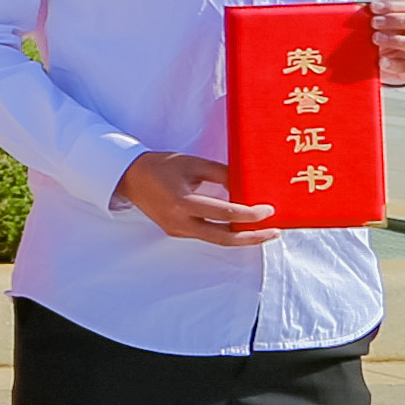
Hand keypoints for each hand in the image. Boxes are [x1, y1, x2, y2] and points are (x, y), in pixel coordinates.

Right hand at [116, 152, 275, 247]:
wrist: (129, 177)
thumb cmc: (162, 166)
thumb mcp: (194, 165)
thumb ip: (223, 175)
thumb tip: (249, 186)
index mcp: (182, 202)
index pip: (225, 213)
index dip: (251, 214)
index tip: (269, 210)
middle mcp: (179, 222)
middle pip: (224, 238)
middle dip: (252, 237)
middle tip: (275, 232)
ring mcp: (177, 230)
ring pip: (217, 240)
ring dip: (241, 237)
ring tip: (263, 231)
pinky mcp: (177, 231)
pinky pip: (207, 235)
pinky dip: (226, 232)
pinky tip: (240, 226)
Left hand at [374, 0, 404, 88]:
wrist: (393, 61)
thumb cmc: (392, 34)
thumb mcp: (390, 22)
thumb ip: (383, 15)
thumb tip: (364, 10)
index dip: (397, 6)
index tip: (375, 7)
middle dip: (398, 20)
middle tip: (374, 22)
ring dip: (397, 40)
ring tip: (376, 38)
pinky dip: (394, 64)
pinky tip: (381, 60)